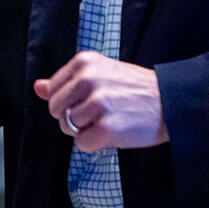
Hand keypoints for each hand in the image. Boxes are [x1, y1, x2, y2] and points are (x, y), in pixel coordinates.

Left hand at [33, 51, 167, 151]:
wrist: (171, 103)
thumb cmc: (135, 89)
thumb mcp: (100, 74)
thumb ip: (66, 81)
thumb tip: (37, 88)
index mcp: (84, 63)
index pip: (52, 90)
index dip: (67, 101)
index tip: (88, 100)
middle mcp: (88, 79)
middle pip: (55, 110)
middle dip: (72, 117)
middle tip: (98, 113)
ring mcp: (97, 104)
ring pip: (67, 127)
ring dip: (85, 130)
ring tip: (108, 120)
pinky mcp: (107, 128)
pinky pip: (81, 144)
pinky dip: (94, 144)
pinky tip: (112, 132)